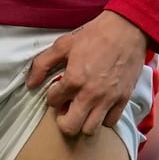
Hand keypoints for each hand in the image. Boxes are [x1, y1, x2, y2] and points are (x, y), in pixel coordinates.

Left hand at [26, 11, 147, 137]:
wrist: (127, 29)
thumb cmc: (95, 35)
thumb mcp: (63, 44)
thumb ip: (43, 64)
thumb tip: (30, 83)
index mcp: (74, 79)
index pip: (53, 102)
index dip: (52, 96)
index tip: (57, 90)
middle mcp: (90, 94)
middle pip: (70, 127)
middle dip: (63, 120)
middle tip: (65, 108)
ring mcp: (108, 99)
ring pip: (90, 129)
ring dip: (83, 121)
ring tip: (82, 108)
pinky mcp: (123, 99)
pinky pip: (111, 122)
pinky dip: (103, 118)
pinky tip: (99, 106)